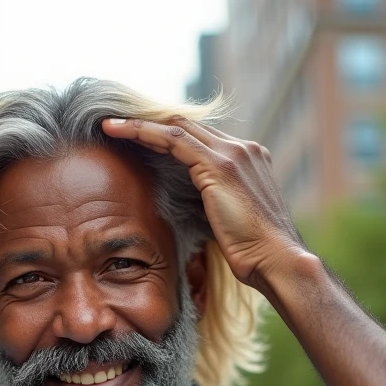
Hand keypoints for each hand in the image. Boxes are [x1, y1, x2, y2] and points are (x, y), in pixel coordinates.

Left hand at [101, 117, 309, 287]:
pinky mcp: (220, 167)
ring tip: (108, 125)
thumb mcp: (232, 221)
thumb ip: (215, 204)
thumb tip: (192, 209)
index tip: (139, 140)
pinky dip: (143, 133)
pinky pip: (173, 140)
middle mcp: (244, 149)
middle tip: (115, 126)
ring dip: (138, 124)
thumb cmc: (256, 253)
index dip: (167, 137)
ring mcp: (234, 154)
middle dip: (150, 124)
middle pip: (188, 125)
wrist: (278, 261)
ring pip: (176, 127)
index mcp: (250, 159)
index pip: (201, 138)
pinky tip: (118, 132)